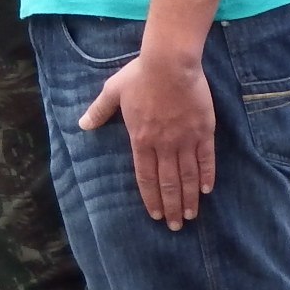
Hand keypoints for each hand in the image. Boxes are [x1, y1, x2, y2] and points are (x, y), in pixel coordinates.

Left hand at [79, 49, 216, 228]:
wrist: (169, 64)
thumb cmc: (139, 76)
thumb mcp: (113, 91)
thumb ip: (99, 110)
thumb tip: (82, 124)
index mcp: (141, 139)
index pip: (145, 176)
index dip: (150, 197)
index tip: (154, 214)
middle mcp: (163, 145)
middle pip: (168, 182)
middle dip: (171, 206)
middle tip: (174, 226)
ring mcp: (185, 140)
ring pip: (188, 176)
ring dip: (189, 198)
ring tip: (190, 216)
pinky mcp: (204, 132)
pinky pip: (206, 160)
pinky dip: (207, 177)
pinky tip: (207, 191)